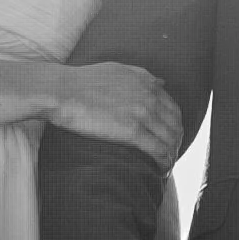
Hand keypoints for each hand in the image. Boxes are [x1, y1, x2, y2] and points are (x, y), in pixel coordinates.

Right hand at [44, 60, 181, 165]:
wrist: (62, 91)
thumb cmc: (83, 81)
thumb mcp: (118, 69)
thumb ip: (142, 76)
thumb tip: (161, 83)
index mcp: (147, 83)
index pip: (173, 109)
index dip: (174, 126)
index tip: (169, 138)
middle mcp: (149, 97)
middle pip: (175, 125)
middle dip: (176, 143)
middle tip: (169, 156)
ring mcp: (142, 114)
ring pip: (170, 139)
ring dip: (172, 155)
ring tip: (165, 166)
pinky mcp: (131, 131)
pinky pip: (158, 150)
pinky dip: (164, 162)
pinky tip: (161, 170)